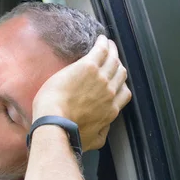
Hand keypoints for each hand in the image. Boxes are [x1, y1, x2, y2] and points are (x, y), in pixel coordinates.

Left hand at [32, 36, 131, 151]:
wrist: (55, 123)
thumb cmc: (69, 134)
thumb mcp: (93, 141)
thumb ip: (102, 133)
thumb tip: (106, 129)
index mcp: (111, 110)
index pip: (124, 93)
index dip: (120, 84)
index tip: (115, 80)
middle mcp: (110, 92)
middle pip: (120, 73)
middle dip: (117, 65)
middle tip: (112, 58)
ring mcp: (100, 78)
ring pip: (113, 59)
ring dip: (112, 50)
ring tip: (108, 44)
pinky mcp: (88, 67)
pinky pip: (101, 50)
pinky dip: (103, 43)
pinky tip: (101, 39)